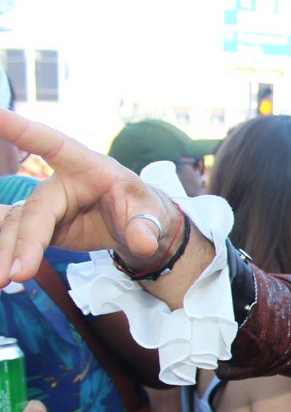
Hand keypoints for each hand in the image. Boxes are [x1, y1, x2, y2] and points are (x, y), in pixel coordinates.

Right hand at [0, 109, 182, 283]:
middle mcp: (60, 184)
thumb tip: (143, 243)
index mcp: (88, 167)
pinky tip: (3, 273)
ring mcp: (47, 206)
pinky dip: (6, 253)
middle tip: (16, 274)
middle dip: (23, 241)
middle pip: (35, 209)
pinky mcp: (42, 226)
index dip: (23, 130)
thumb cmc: (145, 210)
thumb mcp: (153, 216)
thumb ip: (147, 227)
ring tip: (5, 281)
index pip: (53, 145)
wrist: (141, 229)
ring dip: (8, 252)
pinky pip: (15, 237)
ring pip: (17, 226)